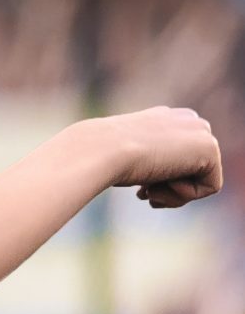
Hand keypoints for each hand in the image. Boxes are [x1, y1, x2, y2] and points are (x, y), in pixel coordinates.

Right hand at [96, 107, 223, 209]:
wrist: (102, 151)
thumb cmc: (102, 157)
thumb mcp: (122, 157)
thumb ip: (145, 162)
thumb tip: (156, 179)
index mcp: (167, 118)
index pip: (178, 161)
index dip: (159, 182)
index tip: (140, 188)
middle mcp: (187, 120)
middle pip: (192, 171)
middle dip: (169, 188)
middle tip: (145, 190)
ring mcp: (201, 131)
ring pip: (201, 179)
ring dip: (173, 193)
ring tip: (149, 188)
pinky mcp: (210, 148)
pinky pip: (210, 187)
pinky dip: (184, 195)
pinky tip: (162, 183)